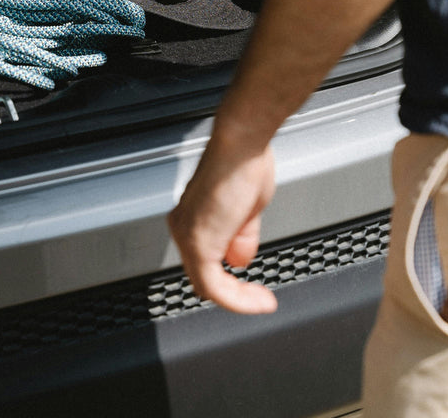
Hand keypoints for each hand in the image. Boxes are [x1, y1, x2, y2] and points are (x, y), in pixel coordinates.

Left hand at [166, 137, 277, 313]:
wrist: (243, 144)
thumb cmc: (246, 162)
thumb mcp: (248, 209)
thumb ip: (241, 237)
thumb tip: (240, 262)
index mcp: (193, 217)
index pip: (204, 262)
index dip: (231, 280)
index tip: (255, 288)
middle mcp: (183, 227)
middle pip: (204, 276)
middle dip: (236, 292)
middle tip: (261, 298)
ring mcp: (188, 236)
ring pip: (208, 286)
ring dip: (240, 299)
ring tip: (263, 302)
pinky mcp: (199, 244)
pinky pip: (215, 287)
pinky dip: (239, 300)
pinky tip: (259, 300)